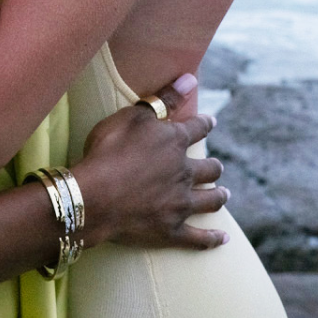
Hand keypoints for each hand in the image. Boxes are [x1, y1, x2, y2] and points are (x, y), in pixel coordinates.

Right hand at [68, 75, 228, 251]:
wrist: (94, 198)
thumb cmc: (108, 152)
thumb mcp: (132, 116)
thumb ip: (163, 98)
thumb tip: (190, 78)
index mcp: (174, 143)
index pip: (196, 129)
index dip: (204, 124)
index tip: (210, 122)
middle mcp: (184, 173)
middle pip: (209, 168)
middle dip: (214, 166)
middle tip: (216, 167)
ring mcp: (180, 204)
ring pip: (209, 200)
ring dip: (218, 197)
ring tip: (223, 195)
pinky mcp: (171, 230)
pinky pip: (198, 238)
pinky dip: (212, 239)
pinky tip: (223, 239)